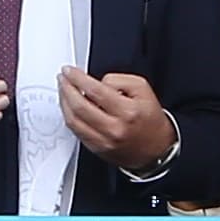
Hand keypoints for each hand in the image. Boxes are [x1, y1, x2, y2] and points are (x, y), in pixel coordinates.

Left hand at [57, 65, 176, 172]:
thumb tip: (95, 83)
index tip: (69, 71)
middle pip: (80, 106)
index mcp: (127, 111)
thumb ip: (118, 80)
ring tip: (63, 90)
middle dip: (66, 89)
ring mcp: (104, 141)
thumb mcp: (142, 89)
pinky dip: (69, 116)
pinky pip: (76, 132)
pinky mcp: (97, 149)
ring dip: (64, 102)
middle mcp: (114, 128)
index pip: (95, 91)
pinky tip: (68, 107)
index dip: (78, 78)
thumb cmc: (150, 119)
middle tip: (62, 78)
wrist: (157, 148)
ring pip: (73, 121)